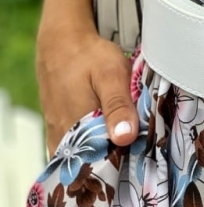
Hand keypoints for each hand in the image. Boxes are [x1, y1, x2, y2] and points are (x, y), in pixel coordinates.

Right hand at [37, 0, 138, 156]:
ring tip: (126, 148)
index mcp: (79, 127)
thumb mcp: (111, 74)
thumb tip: (125, 138)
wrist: (61, 42)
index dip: (124, 164)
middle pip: (92, 162)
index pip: (103, 162)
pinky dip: (91, 148)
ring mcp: (58, 135)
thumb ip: (118, 106)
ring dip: (104, 155)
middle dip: (115, 163)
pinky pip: (75, 149)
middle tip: (138, 156)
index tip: (143, 162)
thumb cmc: (89, 56)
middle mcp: (64, 137)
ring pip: (83, 156)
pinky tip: (107, 140)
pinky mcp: (57, 129)